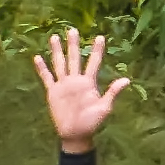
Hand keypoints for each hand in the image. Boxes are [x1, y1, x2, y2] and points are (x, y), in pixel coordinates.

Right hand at [36, 31, 128, 150]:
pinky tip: (37, 57)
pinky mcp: (53, 92)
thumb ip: (113, 93)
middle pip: (74, 58)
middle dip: (73, 44)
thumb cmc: (92, 122)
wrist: (76, 134)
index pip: (94, 62)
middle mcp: (76, 80)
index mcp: (89, 83)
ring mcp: (64, 85)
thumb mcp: (104, 108)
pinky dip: (42, 68)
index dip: (97, 50)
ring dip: (57, 51)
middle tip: (72, 29)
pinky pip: (47, 78)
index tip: (100, 37)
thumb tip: (127, 80)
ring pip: (60, 64)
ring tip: (54, 37)